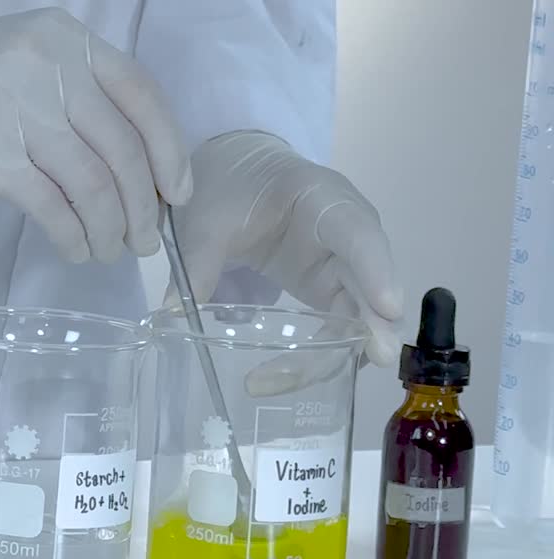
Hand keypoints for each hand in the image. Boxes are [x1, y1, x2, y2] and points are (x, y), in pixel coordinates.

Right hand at [0, 9, 191, 262]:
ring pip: (92, 184)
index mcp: (67, 40)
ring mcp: (16, 111)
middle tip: (144, 241)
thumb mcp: (26, 62)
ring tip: (108, 251)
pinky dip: (72, 236)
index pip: (142, 97)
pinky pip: (50, 207)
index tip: (176, 194)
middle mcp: (48, 68)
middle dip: (143, 206)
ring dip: (109, 229)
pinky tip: (75, 250)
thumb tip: (132, 170)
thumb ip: (76, 95)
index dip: (169, 152)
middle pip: (122, 150)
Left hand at [168, 131, 403, 394]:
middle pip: (370, 279)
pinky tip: (292, 376)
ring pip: (360, 310)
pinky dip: (324, 351)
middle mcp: (347, 234)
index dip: (376, 269)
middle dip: (375, 320)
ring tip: (309, 379)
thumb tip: (173, 311)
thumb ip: (197, 262)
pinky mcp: (330, 288)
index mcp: (323, 199)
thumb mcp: (208, 218)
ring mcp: (343, 264)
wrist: (237, 177)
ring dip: (345, 347)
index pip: (358, 233)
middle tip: (378, 356)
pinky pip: (340, 323)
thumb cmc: (231, 186)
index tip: (388, 307)